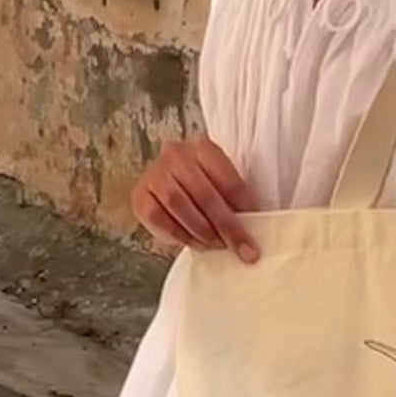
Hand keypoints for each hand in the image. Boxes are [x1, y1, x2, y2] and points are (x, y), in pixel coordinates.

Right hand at [132, 137, 260, 262]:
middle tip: (243, 249)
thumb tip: (252, 228)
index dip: (244, 208)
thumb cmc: (199, 185)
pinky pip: (160, 219)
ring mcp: (155, 173)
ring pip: (179, 204)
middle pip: (205, 194)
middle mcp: (176, 155)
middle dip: (226, 227)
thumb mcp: (219, 183)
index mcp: (203, 147)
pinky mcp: (140, 195)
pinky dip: (180, 235)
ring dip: (202, 231)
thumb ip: (233, 200)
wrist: (167, 184)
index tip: (255, 232)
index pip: (227, 178)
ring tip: (217, 245)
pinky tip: (195, 242)